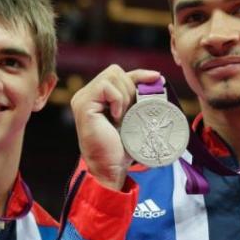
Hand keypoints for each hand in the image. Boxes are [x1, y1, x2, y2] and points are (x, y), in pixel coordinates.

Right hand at [70, 65, 159, 189]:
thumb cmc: (121, 146)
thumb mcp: (133, 115)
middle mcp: (86, 94)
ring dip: (124, 96)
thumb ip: (137, 96)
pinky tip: (115, 117)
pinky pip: (106, 87)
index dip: (139, 74)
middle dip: (130, 89)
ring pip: (112, 75)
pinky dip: (117, 100)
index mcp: (97, 96)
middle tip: (129, 113)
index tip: (156, 78)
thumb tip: (156, 78)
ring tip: (122, 117)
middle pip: (116, 71)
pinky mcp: (83, 104)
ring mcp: (82, 98)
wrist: (111, 167)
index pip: (119, 74)